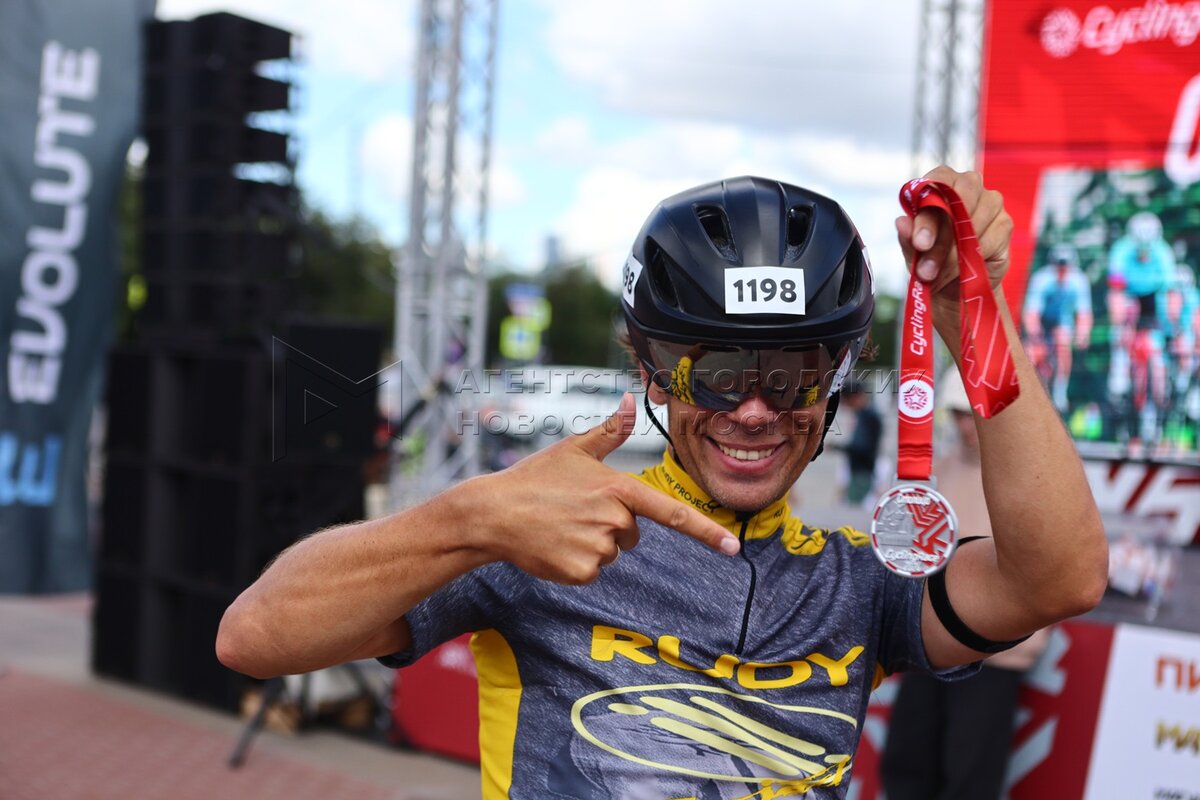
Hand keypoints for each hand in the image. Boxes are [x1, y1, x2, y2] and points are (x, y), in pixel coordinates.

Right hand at [468, 393, 739, 583]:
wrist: (492, 513)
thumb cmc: (534, 478)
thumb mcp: (573, 450)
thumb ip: (610, 432)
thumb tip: (630, 403)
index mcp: (618, 489)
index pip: (671, 513)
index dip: (706, 532)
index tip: (734, 547)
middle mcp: (613, 520)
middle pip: (631, 534)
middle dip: (609, 526)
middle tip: (573, 511)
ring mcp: (597, 548)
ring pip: (611, 554)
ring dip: (590, 544)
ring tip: (559, 527)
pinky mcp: (581, 572)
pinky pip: (591, 572)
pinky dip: (575, 563)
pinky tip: (553, 545)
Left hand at [894, 167, 1013, 314]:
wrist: (955, 286)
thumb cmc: (931, 259)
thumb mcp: (913, 252)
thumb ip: (908, 237)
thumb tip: (902, 223)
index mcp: (941, 181)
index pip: (937, 183)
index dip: (928, 215)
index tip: (920, 243)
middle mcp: (968, 184)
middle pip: (959, 200)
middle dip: (941, 237)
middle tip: (926, 267)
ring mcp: (991, 202)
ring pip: (973, 224)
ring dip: (952, 256)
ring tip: (936, 276)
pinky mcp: (1004, 224)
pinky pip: (988, 241)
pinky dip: (970, 261)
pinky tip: (958, 273)